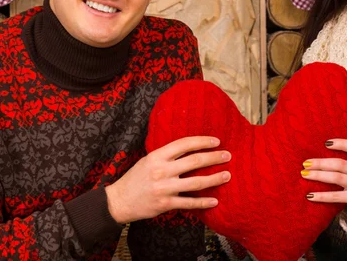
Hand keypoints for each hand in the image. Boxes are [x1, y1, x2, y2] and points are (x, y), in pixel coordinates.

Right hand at [106, 136, 230, 223]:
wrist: (118, 201)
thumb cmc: (135, 178)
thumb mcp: (148, 160)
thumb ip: (167, 155)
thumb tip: (190, 149)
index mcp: (157, 156)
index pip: (185, 144)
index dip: (202, 141)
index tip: (216, 141)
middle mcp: (162, 170)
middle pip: (195, 161)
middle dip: (214, 157)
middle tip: (228, 156)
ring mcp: (164, 188)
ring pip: (196, 182)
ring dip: (214, 179)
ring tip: (227, 175)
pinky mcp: (165, 204)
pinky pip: (189, 203)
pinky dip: (203, 203)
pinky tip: (215, 201)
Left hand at [301, 139, 346, 221]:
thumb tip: (320, 154)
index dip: (341, 143)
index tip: (326, 143)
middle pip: (340, 164)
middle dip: (321, 163)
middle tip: (305, 163)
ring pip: (336, 178)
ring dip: (318, 175)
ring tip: (304, 174)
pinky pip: (335, 196)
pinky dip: (321, 196)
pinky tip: (309, 195)